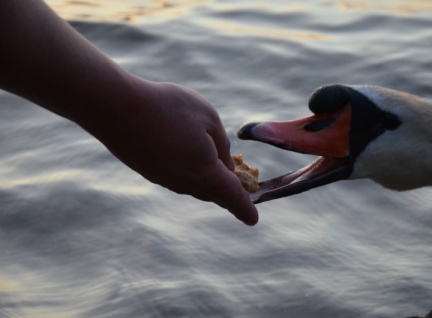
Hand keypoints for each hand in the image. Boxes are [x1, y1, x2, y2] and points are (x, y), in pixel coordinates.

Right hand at [96, 81, 258, 224]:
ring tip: (211, 157)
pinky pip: (177, 176)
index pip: (232, 197)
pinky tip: (183, 150)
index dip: (244, 208)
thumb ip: (221, 144)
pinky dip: (188, 169)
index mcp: (205, 174)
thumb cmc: (168, 109)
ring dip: (206, 176)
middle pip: (213, 192)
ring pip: (194, 184)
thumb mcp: (208, 118)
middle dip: (227, 188)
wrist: (116, 109)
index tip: (253, 219)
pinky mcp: (148, 171)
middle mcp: (184, 183)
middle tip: (238, 177)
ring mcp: (164, 179)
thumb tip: (222, 161)